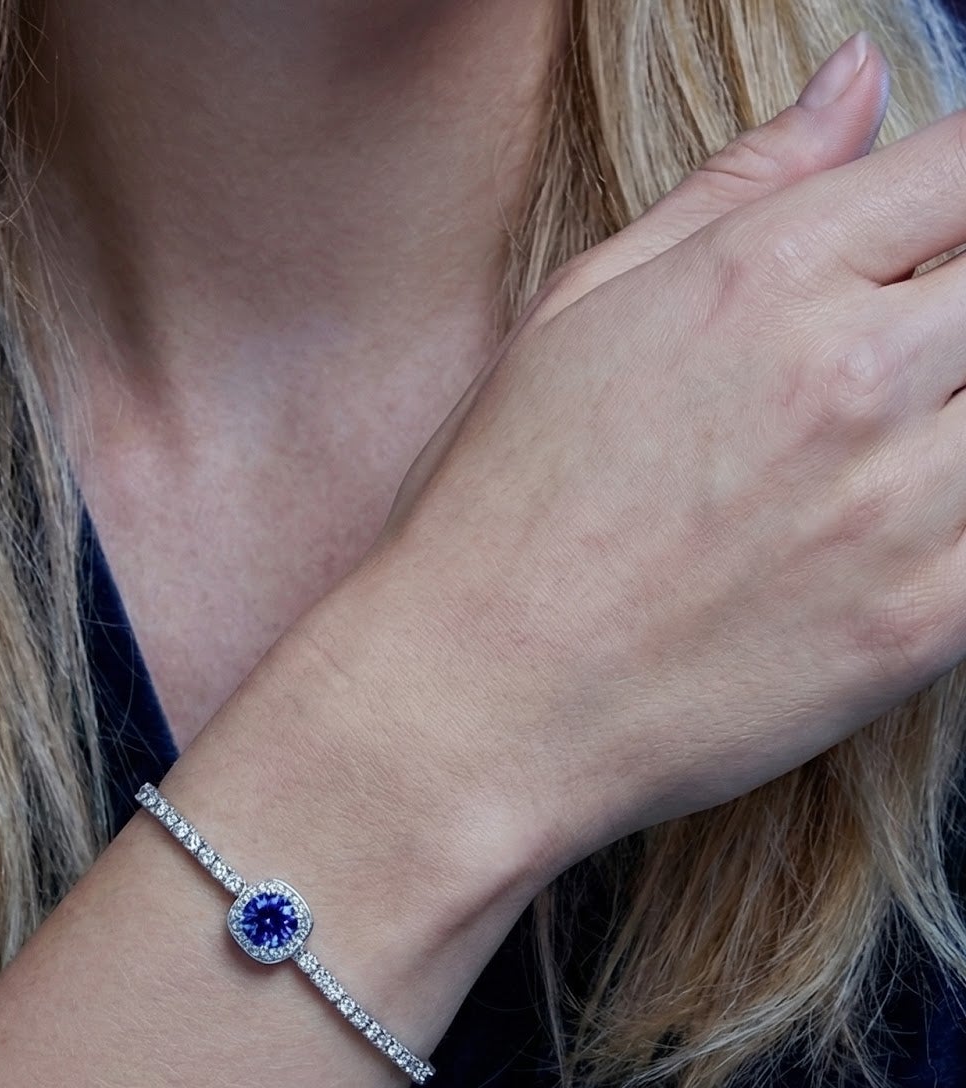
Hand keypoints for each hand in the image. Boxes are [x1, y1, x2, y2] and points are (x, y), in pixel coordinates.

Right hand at [305, 34, 965, 879]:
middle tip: (898, 365)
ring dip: (962, 412)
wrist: (466, 706)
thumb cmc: (492, 518)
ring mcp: (896, 504)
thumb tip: (855, 85)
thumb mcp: (575, 318)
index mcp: (762, 276)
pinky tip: (903, 526)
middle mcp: (850, 373)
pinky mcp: (921, 625)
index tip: (936, 239)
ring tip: (881, 449)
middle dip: (963, 302)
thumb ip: (730, 191)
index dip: (964, 192)